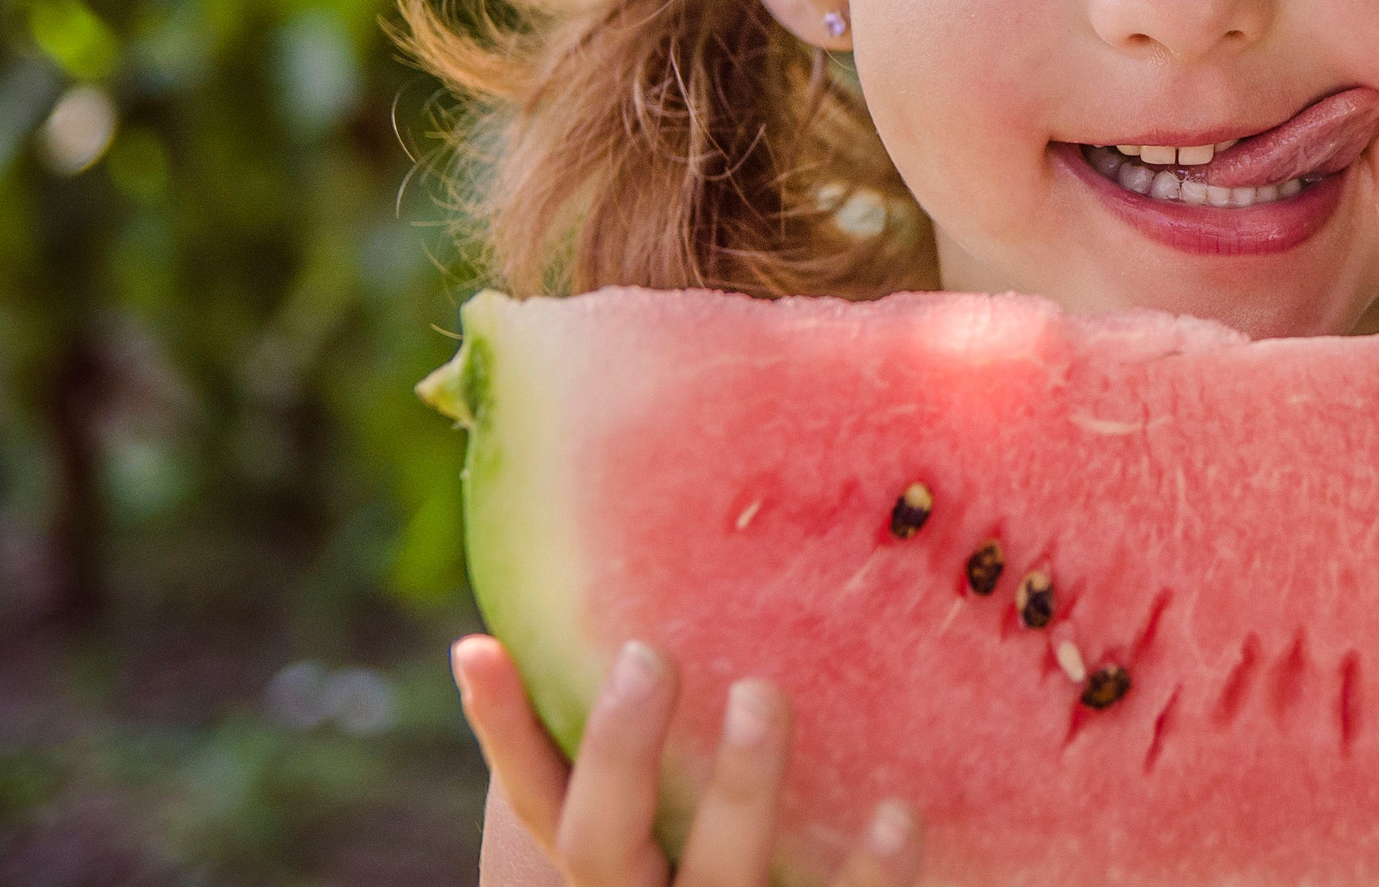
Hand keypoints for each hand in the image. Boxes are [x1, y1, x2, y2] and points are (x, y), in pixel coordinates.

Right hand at [453, 634, 924, 886]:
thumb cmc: (735, 818)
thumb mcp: (684, 774)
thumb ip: (644, 684)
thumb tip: (631, 526)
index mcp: (604, 855)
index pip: (533, 794)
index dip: (498, 728)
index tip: (479, 646)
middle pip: (601, 844)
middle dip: (619, 752)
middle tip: (648, 656)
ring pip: (717, 879)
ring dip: (739, 789)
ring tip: (761, 696)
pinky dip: (870, 872)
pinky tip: (899, 812)